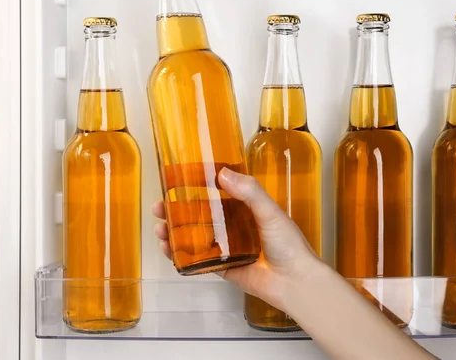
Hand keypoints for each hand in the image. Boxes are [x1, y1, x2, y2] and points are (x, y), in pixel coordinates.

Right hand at [152, 167, 323, 310]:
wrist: (295, 282)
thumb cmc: (289, 245)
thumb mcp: (270, 212)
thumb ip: (249, 192)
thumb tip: (223, 173)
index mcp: (246, 210)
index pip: (216, 194)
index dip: (195, 188)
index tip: (176, 181)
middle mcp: (234, 227)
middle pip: (199, 216)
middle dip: (176, 211)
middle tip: (160, 206)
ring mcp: (226, 248)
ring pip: (194, 237)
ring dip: (174, 232)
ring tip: (160, 228)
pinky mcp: (223, 268)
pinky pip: (198, 261)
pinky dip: (181, 256)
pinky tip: (168, 249)